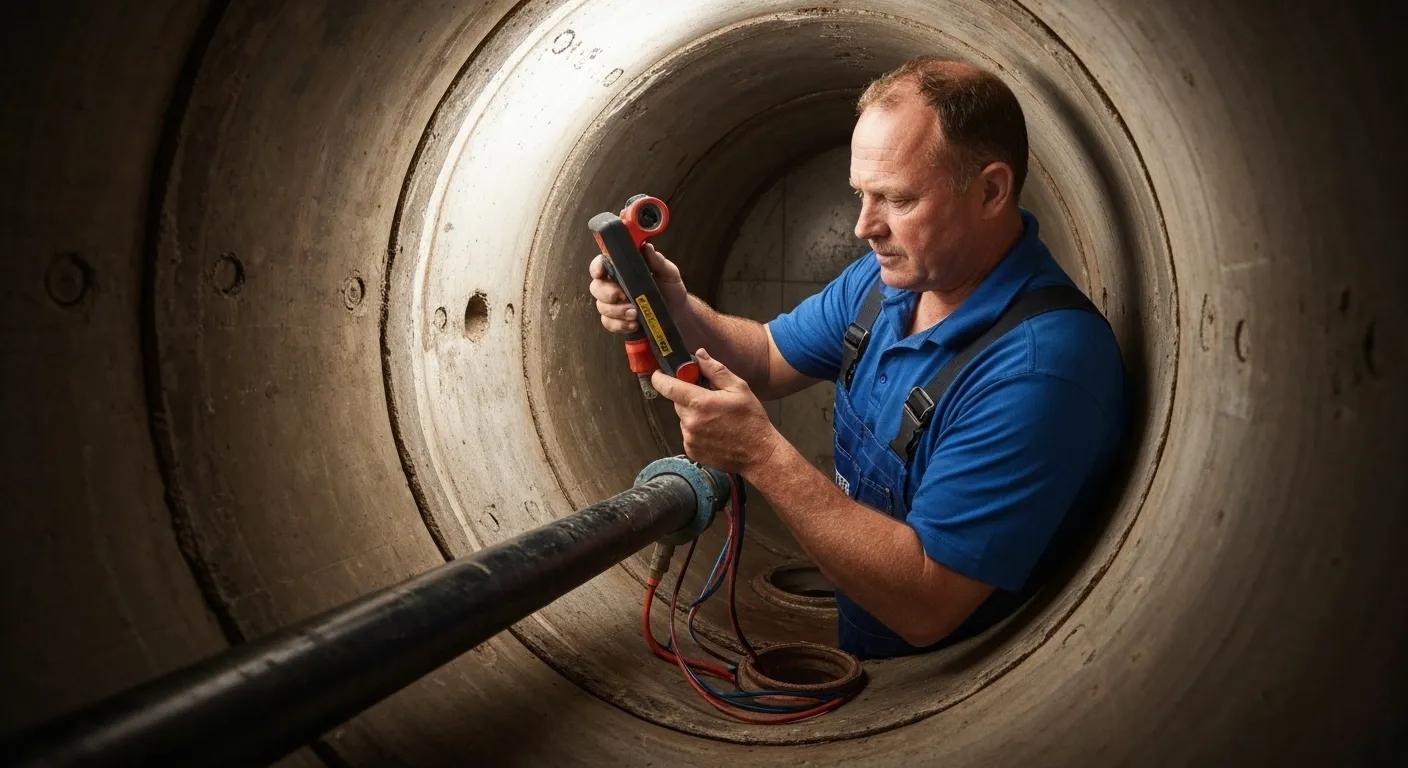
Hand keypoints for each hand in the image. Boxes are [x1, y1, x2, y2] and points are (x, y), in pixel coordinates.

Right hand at [587, 244, 687, 333]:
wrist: (678, 313)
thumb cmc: (670, 289)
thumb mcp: (668, 273)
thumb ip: (657, 261)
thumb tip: (647, 248)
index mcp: (622, 269)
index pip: (601, 264)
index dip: (596, 267)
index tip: (601, 272)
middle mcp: (614, 285)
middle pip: (596, 287)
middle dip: (607, 293)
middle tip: (623, 297)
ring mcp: (613, 304)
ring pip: (601, 306)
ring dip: (616, 311)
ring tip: (634, 313)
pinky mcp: (617, 320)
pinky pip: (608, 323)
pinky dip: (620, 324)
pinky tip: (633, 324)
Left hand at [651, 349, 780, 473]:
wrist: (758, 454)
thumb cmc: (751, 419)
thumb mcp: (738, 388)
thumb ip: (715, 370)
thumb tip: (699, 355)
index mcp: (700, 403)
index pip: (668, 387)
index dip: (660, 378)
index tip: (659, 373)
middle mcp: (690, 422)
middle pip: (678, 402)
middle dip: (689, 396)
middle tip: (709, 398)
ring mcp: (689, 438)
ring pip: (683, 418)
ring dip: (694, 414)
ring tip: (716, 418)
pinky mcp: (691, 450)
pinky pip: (688, 433)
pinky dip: (697, 429)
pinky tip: (715, 431)